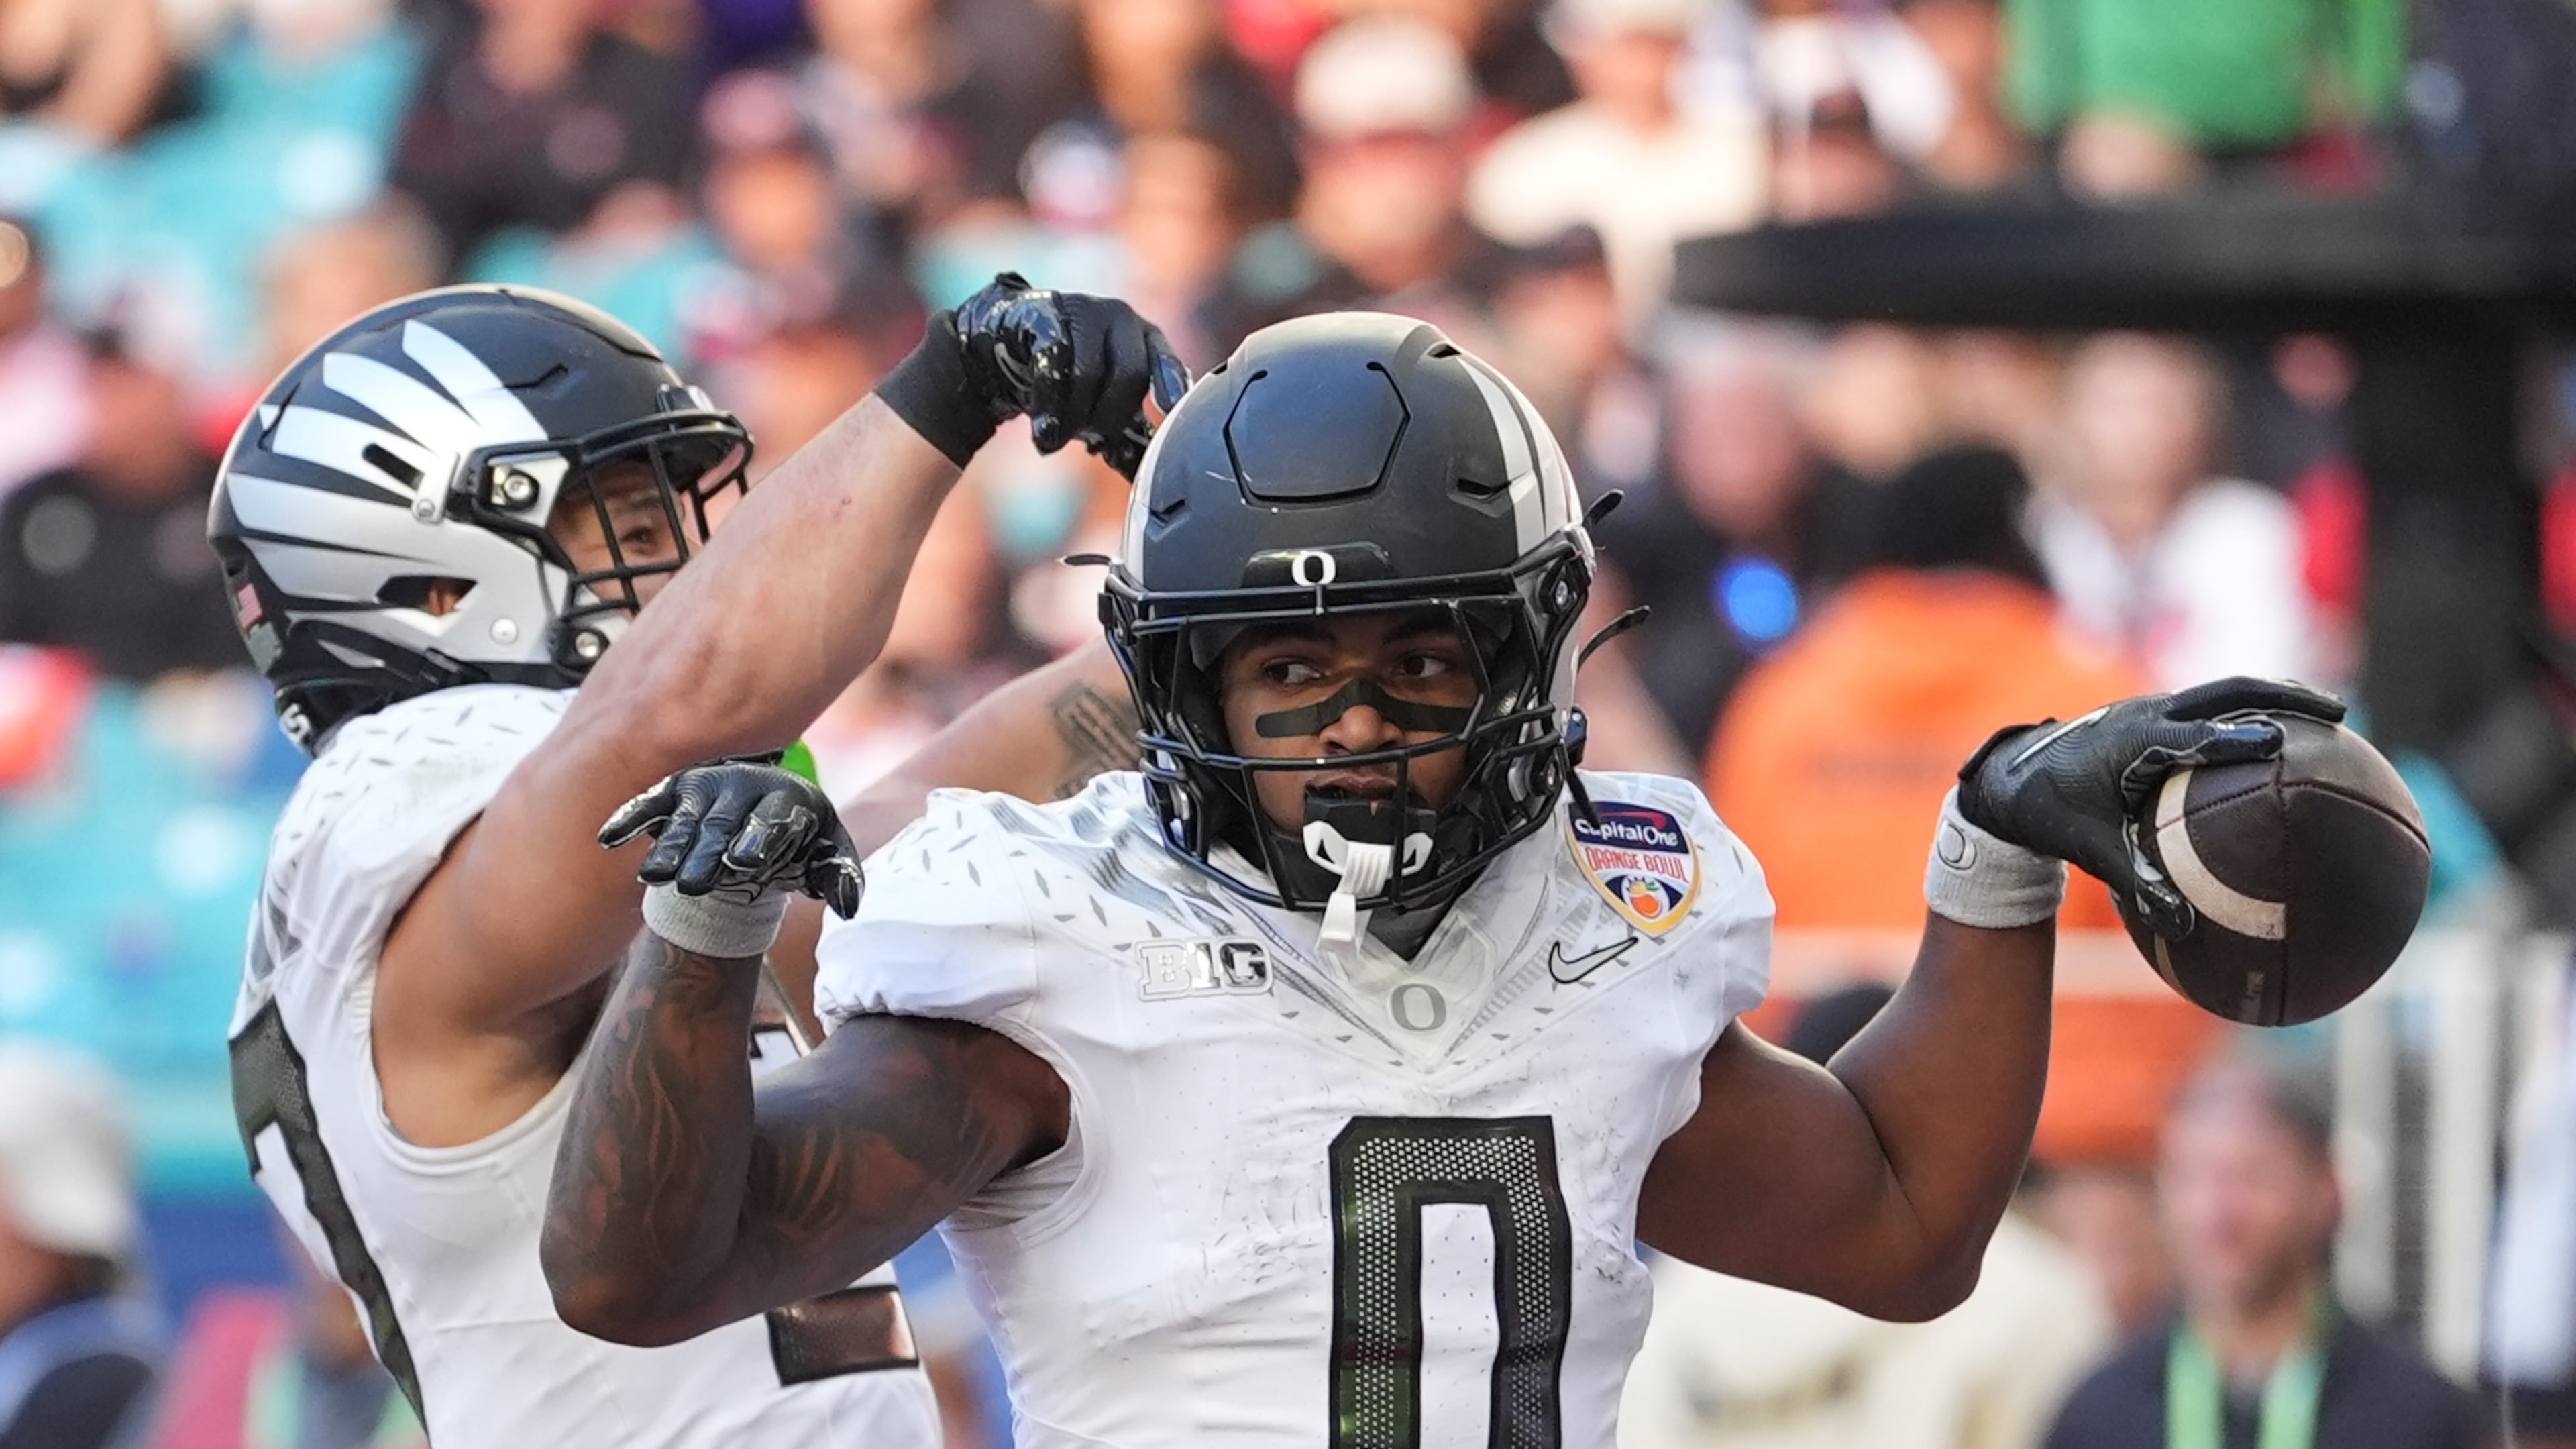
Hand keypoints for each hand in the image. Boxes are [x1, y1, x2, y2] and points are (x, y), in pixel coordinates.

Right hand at [600, 761, 863, 918]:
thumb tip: (849, 909)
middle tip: (694, 884)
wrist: (760, 812)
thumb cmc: (798, 839)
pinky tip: (609, 839)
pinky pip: (649, 804)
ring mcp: (704, 788)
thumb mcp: (825, 854)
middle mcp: (743, 787)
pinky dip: (630, 819)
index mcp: (785, 798)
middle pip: (722, 824)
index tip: (745, 863)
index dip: (758, 839)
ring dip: (668, 847)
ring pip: (684, 820)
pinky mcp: (673, 793)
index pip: (771, 820)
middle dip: (707, 853)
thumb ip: (839, 878)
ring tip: (653, 877)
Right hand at [952, 273, 1189, 477]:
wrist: (1009, 347)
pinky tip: (1043, 432)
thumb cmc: (1069, 382)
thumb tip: (1154, 488)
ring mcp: (1083, 311)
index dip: (1171, 383)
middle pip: (1129, 374)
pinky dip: (1048, 404)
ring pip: (1087, 373)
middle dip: (1109, 418)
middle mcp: (1120, 318)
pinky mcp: (1045, 314)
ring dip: (1073, 418)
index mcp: (1146, 338)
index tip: (1170, 408)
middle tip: (1092, 444)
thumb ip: (1130, 442)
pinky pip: (1051, 361)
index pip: (1166, 360)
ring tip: (1057, 441)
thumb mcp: (1104, 409)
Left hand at [1957, 677, 2345, 938]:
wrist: (2009, 777)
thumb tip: (2182, 925)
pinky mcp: (2154, 716)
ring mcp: (2151, 709)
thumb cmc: (2048, 812)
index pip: (2193, 736)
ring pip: (2222, 692)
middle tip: (2339, 714)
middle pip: (2227, 692)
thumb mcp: (2089, 849)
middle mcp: (2146, 714)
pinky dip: (2248, 712)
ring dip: (2273, 697)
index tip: (2279, 745)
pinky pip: (2209, 707)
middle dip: (2285, 697)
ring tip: (2326, 715)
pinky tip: (2279, 736)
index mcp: (2133, 741)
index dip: (2235, 739)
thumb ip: (2137, 881)